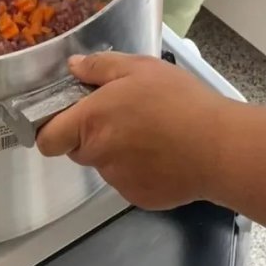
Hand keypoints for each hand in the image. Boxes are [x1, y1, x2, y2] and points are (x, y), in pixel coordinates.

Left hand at [37, 52, 233, 209]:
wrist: (219, 147)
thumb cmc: (178, 101)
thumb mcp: (140, 68)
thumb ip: (99, 66)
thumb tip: (72, 67)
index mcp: (91, 122)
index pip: (46, 139)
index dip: (52, 128)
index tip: (70, 115)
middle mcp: (98, 155)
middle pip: (78, 149)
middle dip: (92, 134)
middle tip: (124, 114)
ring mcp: (118, 181)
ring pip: (105, 164)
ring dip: (118, 151)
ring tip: (152, 132)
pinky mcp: (139, 198)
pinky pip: (128, 181)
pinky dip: (139, 169)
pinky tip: (164, 153)